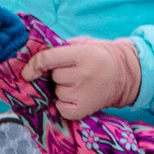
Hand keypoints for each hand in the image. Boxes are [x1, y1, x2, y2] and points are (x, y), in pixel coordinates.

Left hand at [22, 37, 140, 119]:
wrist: (126, 75)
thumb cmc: (98, 58)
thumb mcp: (82, 45)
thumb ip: (60, 48)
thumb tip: (33, 59)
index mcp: (82, 54)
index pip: (48, 59)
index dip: (33, 65)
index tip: (27, 73)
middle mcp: (84, 74)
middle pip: (54, 77)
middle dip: (58, 76)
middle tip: (73, 74)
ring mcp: (86, 93)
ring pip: (58, 92)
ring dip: (62, 90)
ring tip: (78, 87)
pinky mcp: (86, 109)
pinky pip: (62, 109)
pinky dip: (64, 105)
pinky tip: (75, 99)